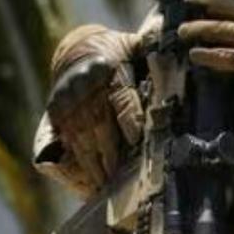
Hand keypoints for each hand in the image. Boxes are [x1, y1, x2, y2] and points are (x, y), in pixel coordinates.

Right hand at [43, 25, 144, 193]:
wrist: (77, 48)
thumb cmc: (117, 52)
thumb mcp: (135, 46)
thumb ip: (154, 52)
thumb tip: (180, 55)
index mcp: (109, 68)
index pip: (121, 99)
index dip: (128, 121)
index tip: (137, 141)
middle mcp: (85, 86)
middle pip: (99, 124)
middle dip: (109, 153)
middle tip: (120, 177)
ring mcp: (67, 101)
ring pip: (80, 137)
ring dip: (92, 164)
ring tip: (104, 187)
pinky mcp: (54, 112)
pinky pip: (65, 141)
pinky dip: (75, 163)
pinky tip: (86, 181)